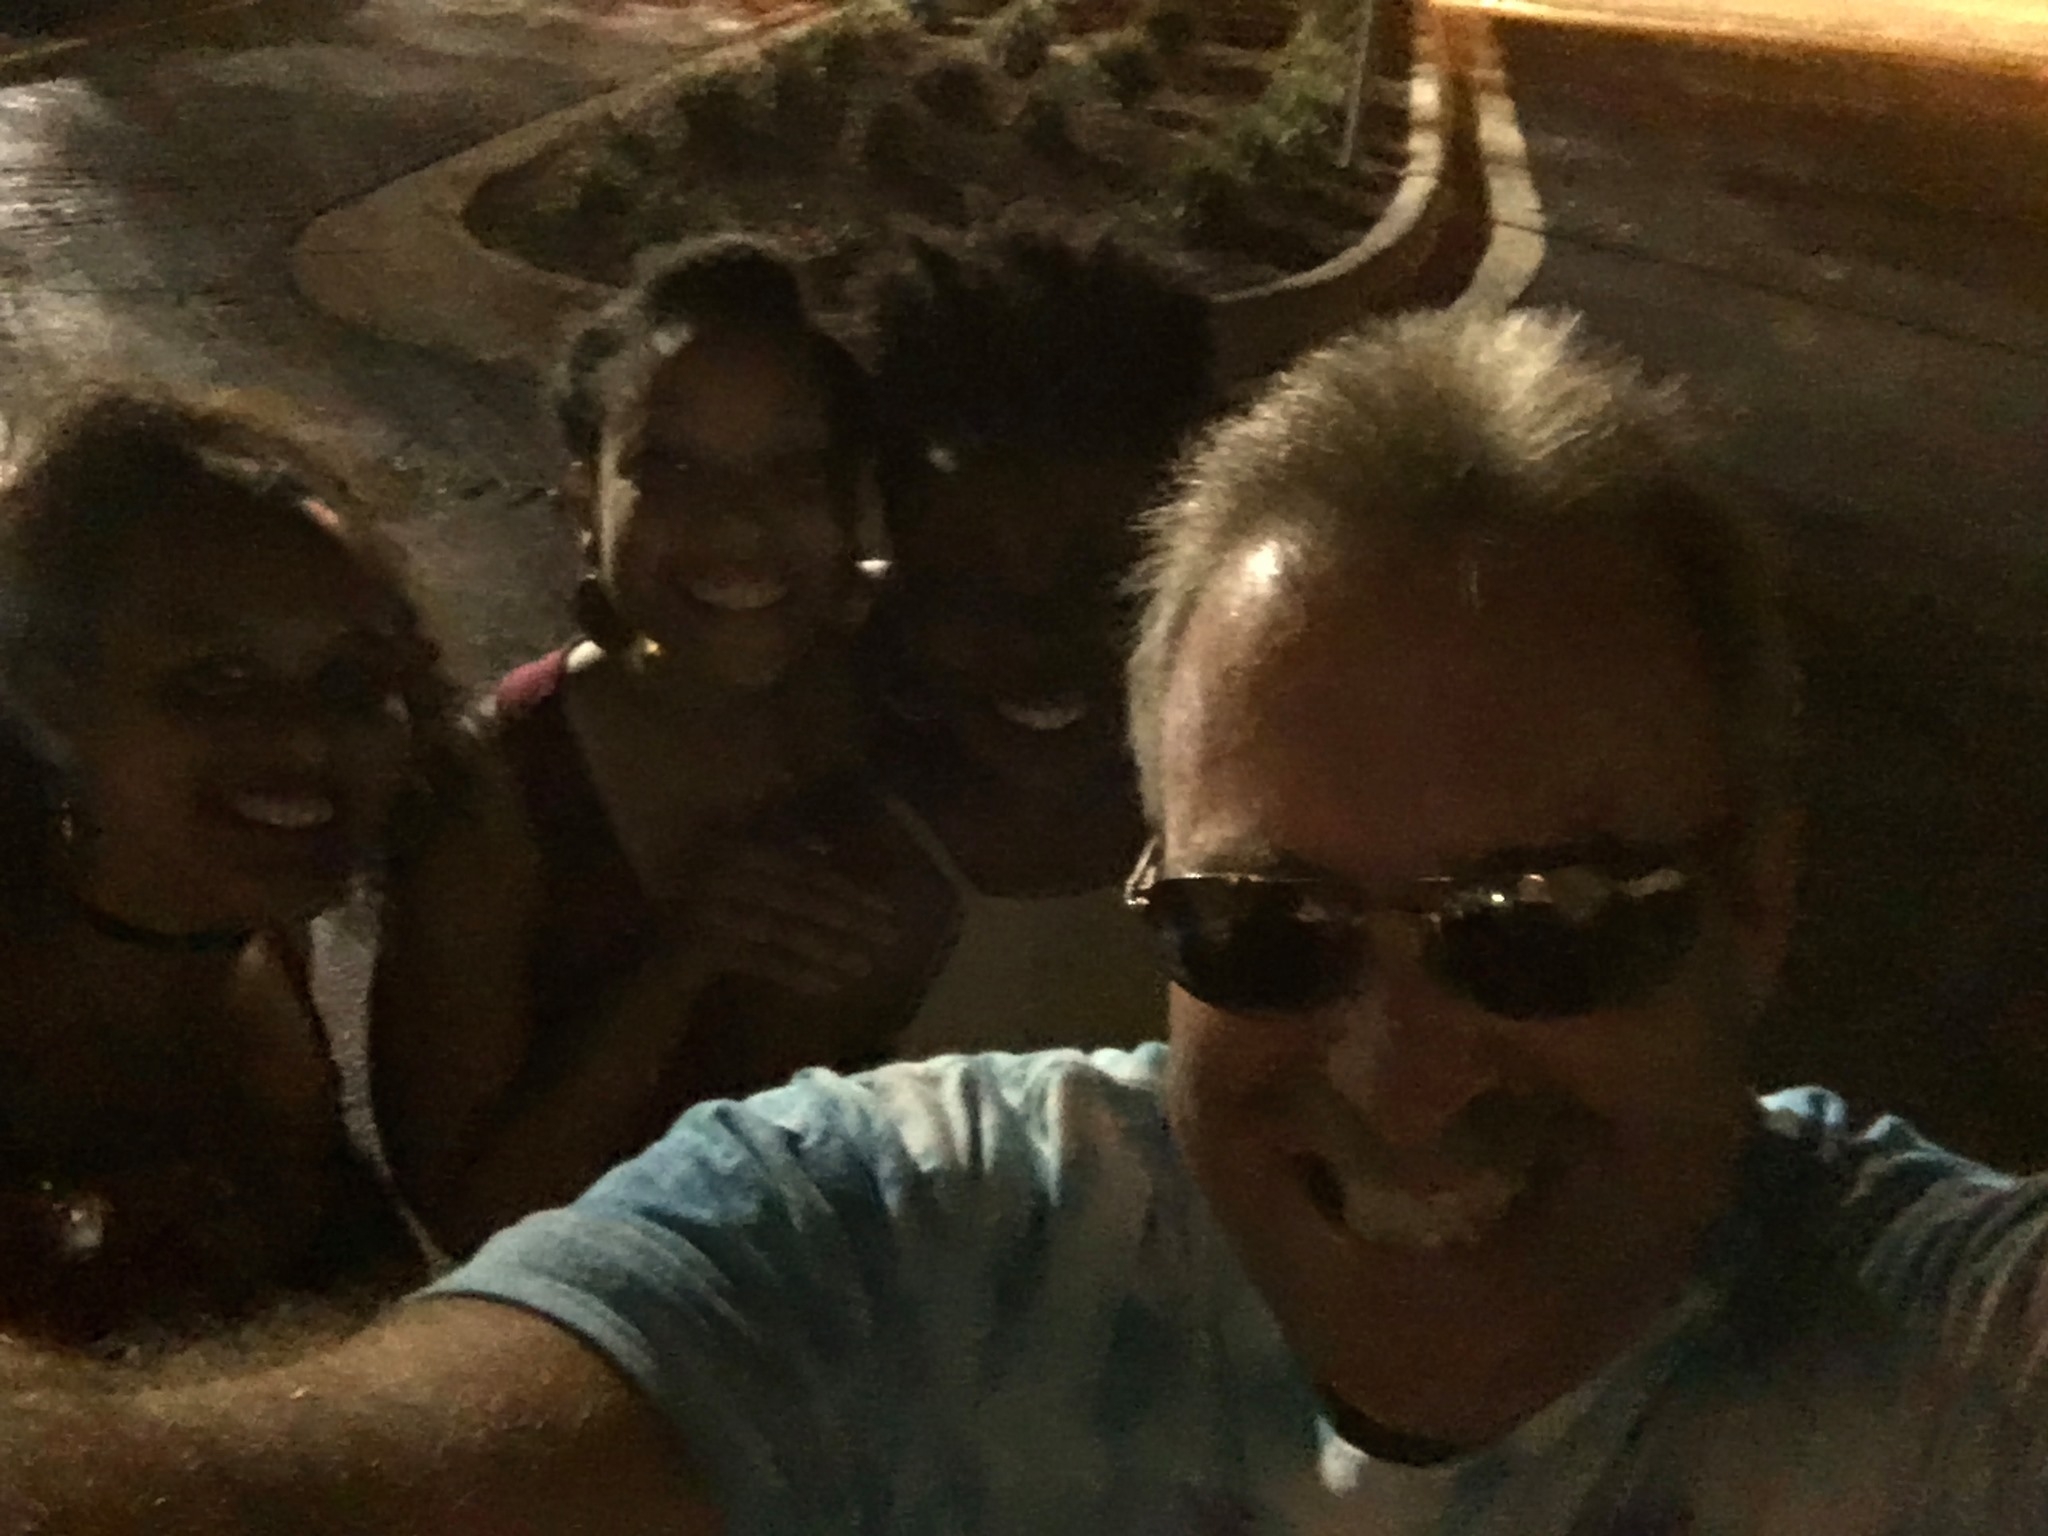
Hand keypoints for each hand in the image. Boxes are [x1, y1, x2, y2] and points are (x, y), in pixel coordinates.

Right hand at [666, 839, 899, 998]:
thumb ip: (771, 860)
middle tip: (891, 934)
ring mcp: (703, 905)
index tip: (884, 905)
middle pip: (797, 892)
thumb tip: (822, 847)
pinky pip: (759, 959)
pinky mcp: (696, 944)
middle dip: (848, 914)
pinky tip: (830, 987)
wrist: (630, 973)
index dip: (844, 885)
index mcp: (726, 843)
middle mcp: (714, 866)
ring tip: (868, 965)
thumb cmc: (687, 927)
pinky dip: (796, 972)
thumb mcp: (734, 891)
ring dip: (830, 947)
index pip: (798, 866)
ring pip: (782, 927)